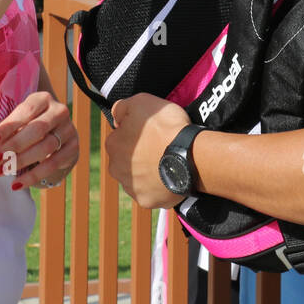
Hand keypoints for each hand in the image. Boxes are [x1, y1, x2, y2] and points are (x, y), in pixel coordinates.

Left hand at [0, 90, 78, 191]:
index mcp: (43, 99)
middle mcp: (60, 111)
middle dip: (14, 145)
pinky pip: (53, 164)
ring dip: (21, 161)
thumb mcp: (21, 119)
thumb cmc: (29, 124)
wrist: (55, 132)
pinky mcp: (73, 148)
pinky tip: (17, 183)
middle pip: (38, 129)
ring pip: (46, 147)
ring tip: (2, 171)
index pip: (26, 110)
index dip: (9, 126)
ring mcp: (69, 130)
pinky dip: (33, 175)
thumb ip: (10, 127)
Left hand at [104, 94, 190, 209]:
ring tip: (166, 161)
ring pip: (137, 177)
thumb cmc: (166, 127)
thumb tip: (116, 116)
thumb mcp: (142, 102)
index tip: (151, 131)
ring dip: (147, 170)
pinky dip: (158, 185)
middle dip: (139, 154)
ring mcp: (131, 187)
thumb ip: (122, 107)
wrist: (189, 155)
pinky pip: (151, 192)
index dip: (136, 132)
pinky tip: (169, 176)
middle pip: (126, 159)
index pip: (120, 136)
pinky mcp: (146, 201)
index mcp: (113, 145)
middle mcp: (116, 169)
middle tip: (159, 146)